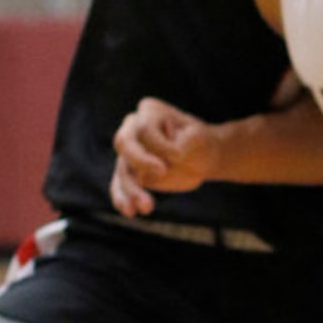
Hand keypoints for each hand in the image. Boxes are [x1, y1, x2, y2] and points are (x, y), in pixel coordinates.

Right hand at [110, 97, 217, 215]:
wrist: (202, 157)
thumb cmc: (200, 143)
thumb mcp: (197, 140)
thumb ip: (179, 148)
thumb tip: (161, 167)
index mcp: (150, 111)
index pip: (145, 128)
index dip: (160, 144)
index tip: (179, 155)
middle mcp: (132, 127)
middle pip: (124, 144)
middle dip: (140, 161)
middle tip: (162, 172)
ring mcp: (129, 151)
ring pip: (121, 169)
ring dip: (131, 189)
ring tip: (146, 207)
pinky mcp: (129, 172)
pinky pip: (119, 185)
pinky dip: (123, 198)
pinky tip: (129, 211)